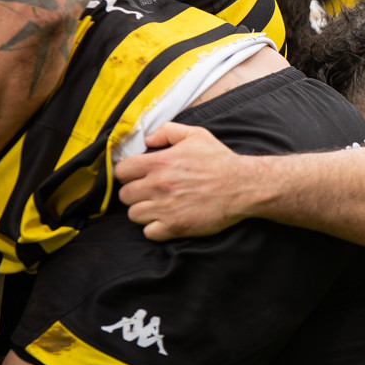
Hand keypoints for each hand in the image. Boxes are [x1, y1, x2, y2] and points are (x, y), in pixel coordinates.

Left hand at [115, 122, 247, 240]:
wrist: (243, 186)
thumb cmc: (220, 161)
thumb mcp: (196, 135)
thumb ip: (167, 131)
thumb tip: (147, 140)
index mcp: (159, 163)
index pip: (121, 171)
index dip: (127, 173)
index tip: (137, 175)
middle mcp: (158, 186)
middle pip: (124, 195)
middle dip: (134, 193)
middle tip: (149, 192)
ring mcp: (165, 208)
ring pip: (133, 215)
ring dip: (143, 211)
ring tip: (158, 206)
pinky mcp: (175, 227)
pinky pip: (149, 232)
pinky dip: (155, 228)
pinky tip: (166, 219)